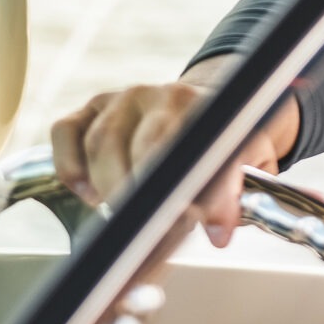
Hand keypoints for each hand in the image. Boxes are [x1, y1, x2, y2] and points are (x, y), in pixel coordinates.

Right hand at [52, 75, 300, 249]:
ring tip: (127, 214)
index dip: (207, 193)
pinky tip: (92, 188)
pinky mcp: (92, 106)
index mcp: (211, 109)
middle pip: (145, 147)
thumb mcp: (249, 172)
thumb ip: (249, 200)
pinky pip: (67, 134)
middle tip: (155, 228)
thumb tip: (256, 221)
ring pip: (102, 144)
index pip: (205, 150)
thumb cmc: (225, 150)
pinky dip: (72, 169)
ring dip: (110, 190)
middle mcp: (167, 95)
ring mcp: (126, 97)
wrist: (210, 109)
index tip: (212, 225)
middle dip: (148, 200)